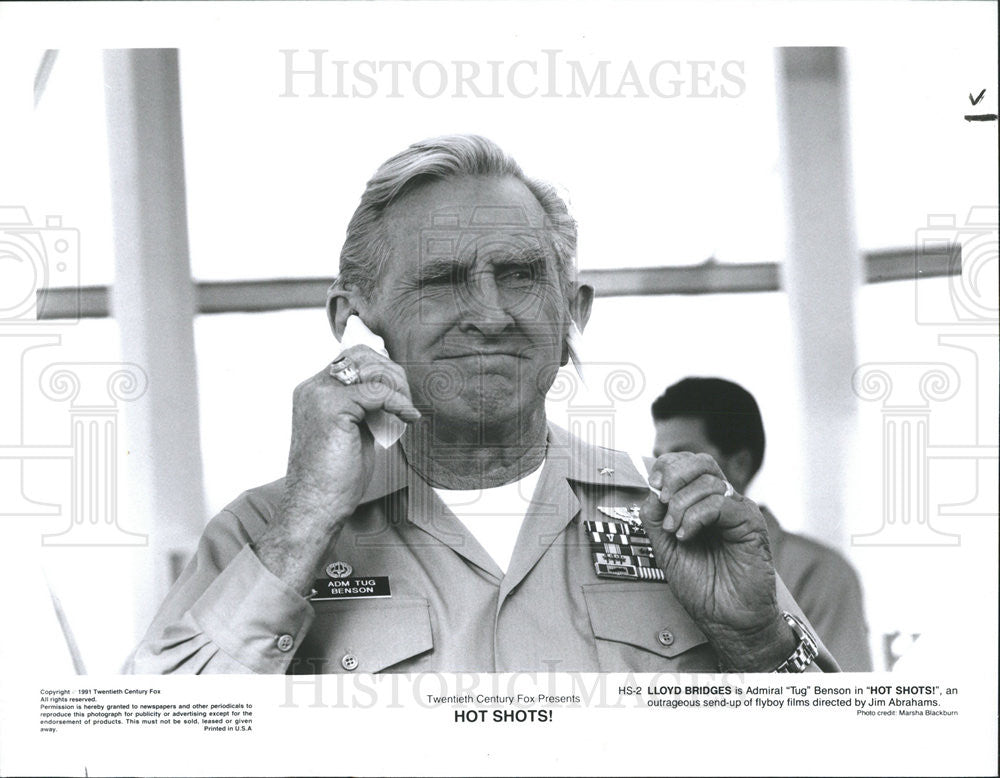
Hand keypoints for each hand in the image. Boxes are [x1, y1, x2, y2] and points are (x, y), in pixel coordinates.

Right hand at [256, 346, 419, 592]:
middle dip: (392, 374)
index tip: (401, 395)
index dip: (383, 370)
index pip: (353, 358)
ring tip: (405, 412)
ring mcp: (319, 395)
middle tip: (406, 403)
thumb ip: (365, 408)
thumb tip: (392, 393)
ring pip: (371, 368)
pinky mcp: (332, 408)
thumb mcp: (353, 432)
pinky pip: (378, 391)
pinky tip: (409, 418)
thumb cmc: (334, 479)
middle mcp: (312, 388)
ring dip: (397, 387)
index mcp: (313, 391)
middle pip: (363, 355)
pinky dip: (399, 403)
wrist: (315, 508)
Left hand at [639, 452, 794, 670]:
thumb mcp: (665, 547)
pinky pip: (721, 503)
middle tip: (662, 499)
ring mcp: (738, 511)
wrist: (726, 619)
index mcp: (703, 504)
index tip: (653, 486)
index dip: (668, 467)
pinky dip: (696, 516)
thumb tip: (650, 490)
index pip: (687, 465)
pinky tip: (686, 535)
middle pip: (702, 462)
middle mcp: (723, 503)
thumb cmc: (702, 587)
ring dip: (681, 504)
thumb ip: (655, 517)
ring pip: (709, 481)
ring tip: (675, 531)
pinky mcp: (750, 524)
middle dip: (675, 474)